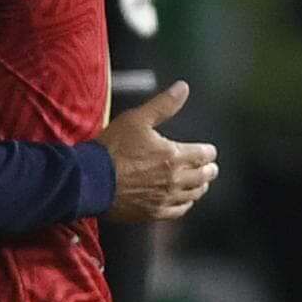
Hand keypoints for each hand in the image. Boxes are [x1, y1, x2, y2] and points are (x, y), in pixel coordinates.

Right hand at [97, 81, 218, 222]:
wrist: (91, 179)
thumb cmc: (112, 148)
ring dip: (199, 187)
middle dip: (208, 170)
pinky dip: (185, 205)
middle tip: (210, 168)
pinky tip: (184, 202)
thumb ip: (163, 105)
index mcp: (174, 155)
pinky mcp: (153, 212)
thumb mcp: (137, 119)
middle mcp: (174, 179)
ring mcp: (164, 198)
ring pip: (193, 195)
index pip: (204, 155)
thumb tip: (183, 88)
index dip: (209, 152)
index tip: (209, 151)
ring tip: (200, 184)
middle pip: (203, 177)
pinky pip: (178, 211)